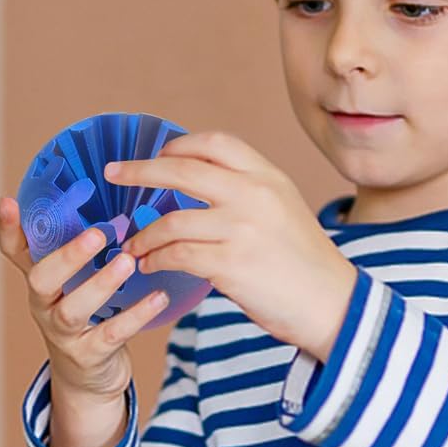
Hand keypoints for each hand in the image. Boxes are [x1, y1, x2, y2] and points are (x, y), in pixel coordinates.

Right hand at [0, 195, 169, 446]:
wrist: (89, 379)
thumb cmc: (87, 315)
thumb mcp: (74, 281)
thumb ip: (85, 246)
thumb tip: (117, 194)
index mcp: (41, 279)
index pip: (14, 251)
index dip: (8, 229)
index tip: (7, 201)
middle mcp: (44, 304)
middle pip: (41, 280)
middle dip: (67, 256)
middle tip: (96, 234)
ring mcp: (63, 333)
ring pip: (73, 310)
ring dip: (101, 284)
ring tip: (127, 262)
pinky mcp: (88, 356)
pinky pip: (110, 335)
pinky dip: (135, 315)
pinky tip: (157, 297)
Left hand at [106, 131, 357, 360]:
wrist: (332, 304)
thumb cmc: (304, 262)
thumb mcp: (284, 208)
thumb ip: (247, 192)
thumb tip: (196, 184)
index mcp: (267, 177)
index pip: (215, 142)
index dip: (179, 145)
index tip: (156, 154)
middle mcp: (253, 194)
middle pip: (183, 169)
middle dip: (141, 170)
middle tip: (114, 173)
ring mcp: (241, 228)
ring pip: (171, 220)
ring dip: (145, 233)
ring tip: (133, 245)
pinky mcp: (230, 264)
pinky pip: (176, 255)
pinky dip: (156, 260)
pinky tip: (149, 265)